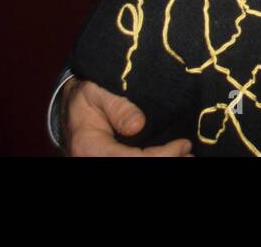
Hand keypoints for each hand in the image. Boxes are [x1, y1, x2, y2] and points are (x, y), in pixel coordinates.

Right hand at [62, 78, 192, 157]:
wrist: (69, 110)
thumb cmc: (84, 98)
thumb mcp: (95, 92)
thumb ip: (117, 106)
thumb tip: (138, 124)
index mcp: (89, 147)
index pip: (130, 159)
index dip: (160, 156)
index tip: (183, 145)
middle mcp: (93, 162)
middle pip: (135, 168)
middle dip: (166, 163)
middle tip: (191, 154)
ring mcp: (100, 164)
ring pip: (134, 169)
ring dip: (162, 163)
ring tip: (187, 157)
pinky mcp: (108, 162)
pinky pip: (132, 164)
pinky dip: (153, 160)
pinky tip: (172, 156)